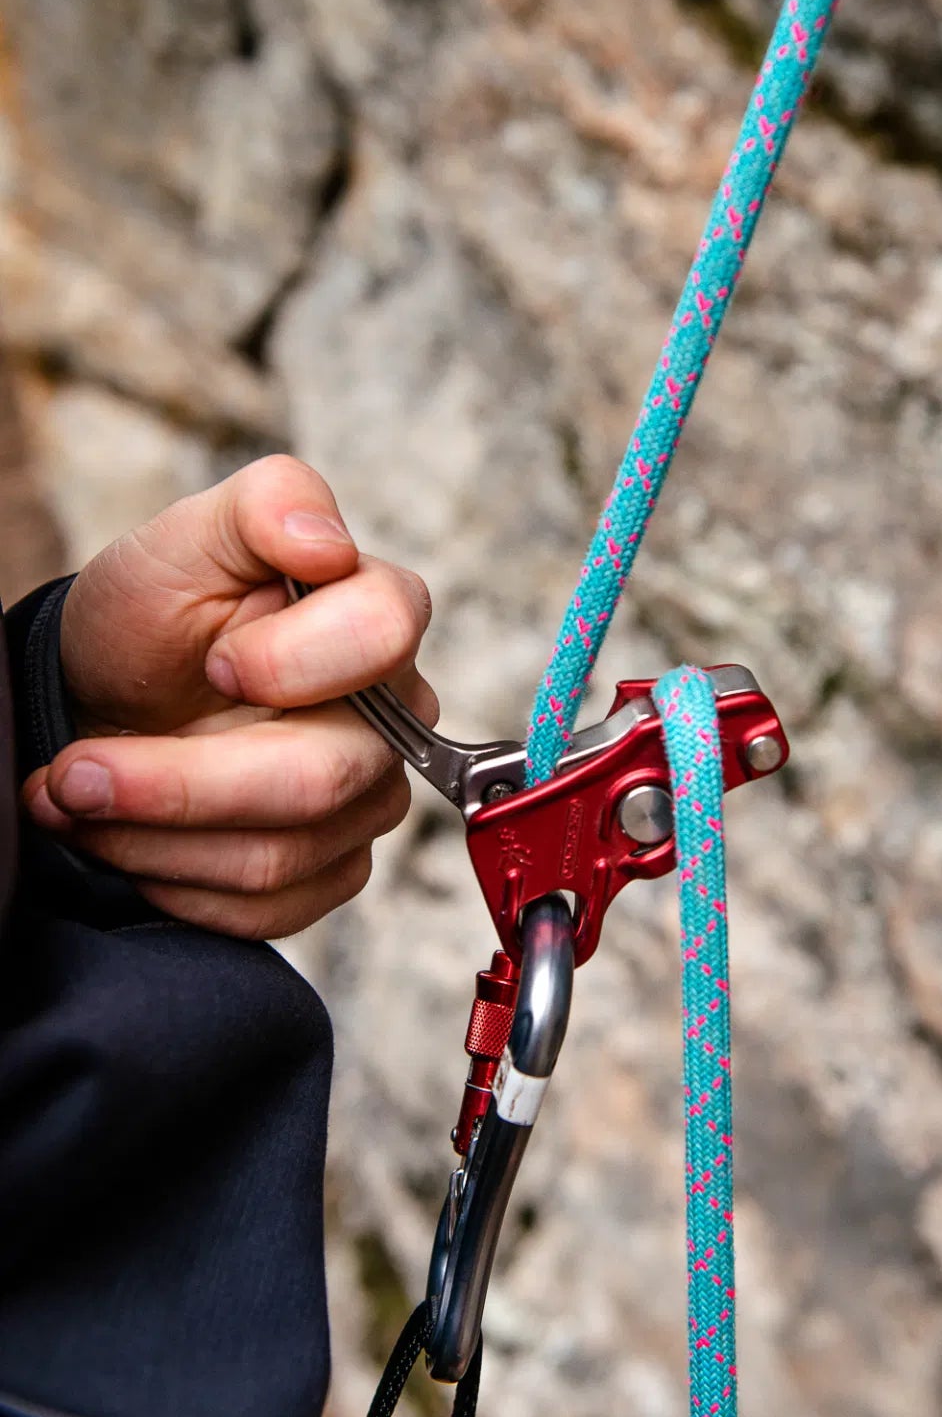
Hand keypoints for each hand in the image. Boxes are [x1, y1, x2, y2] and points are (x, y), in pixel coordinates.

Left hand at [22, 455, 434, 938]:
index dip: (290, 659)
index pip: (386, 632)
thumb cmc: (152, 621)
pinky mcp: (333, 870)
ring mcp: (369, 799)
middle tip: (74, 772)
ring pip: (280, 856)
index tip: (208, 659)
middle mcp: (392, 713)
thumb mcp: (180, 541)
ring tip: (78, 799)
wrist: (111, 705)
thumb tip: (328, 544)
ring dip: (149, 839)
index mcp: (374, 613)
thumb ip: (263, 504)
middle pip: (320, 780)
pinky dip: (173, 886)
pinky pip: (268, 912)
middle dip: (175, 784)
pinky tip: (128, 841)